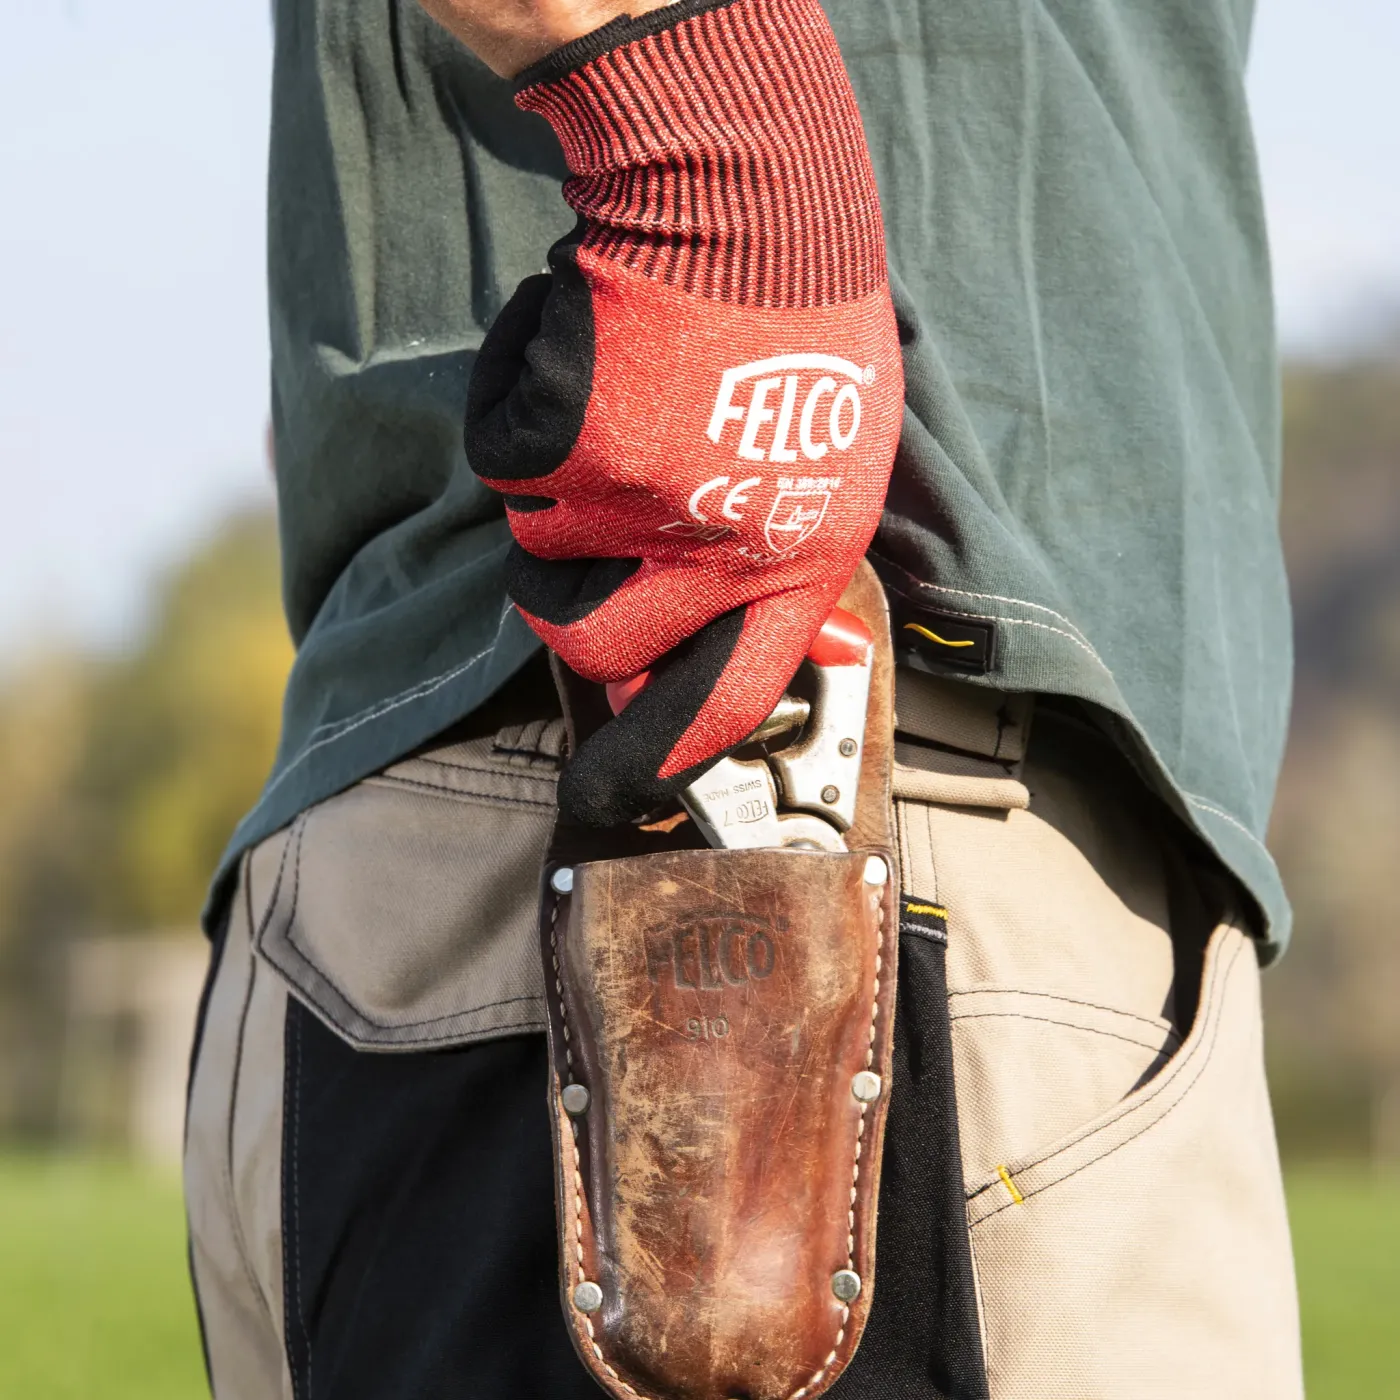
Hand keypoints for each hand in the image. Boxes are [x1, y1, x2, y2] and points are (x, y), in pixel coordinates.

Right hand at [465, 0, 902, 826]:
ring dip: (553, 483)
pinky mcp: (568, 445)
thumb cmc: (798, 323)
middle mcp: (716, 548)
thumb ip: (797, 560)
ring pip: (537, 543)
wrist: (746, 196)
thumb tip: (801, 655)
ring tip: (613, 399)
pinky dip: (518, 405)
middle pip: (589, 643)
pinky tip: (579, 350)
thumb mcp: (837, 457)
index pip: (734, 694)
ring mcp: (638, 500)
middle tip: (570, 539)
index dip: (669, 753)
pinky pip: (503, 460)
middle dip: (559, 603)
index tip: (623, 793)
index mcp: (796, 556)